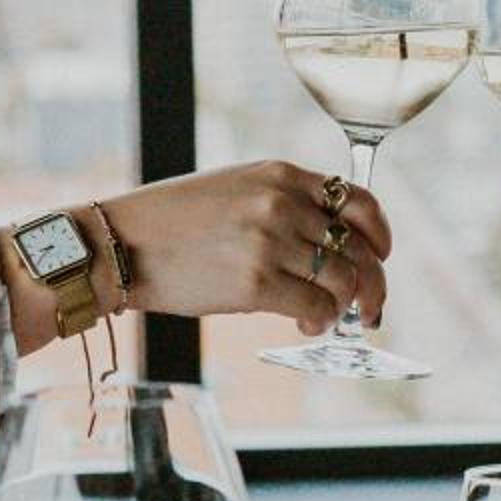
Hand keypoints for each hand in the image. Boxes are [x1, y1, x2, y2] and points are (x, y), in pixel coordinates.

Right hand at [106, 162, 392, 334]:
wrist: (120, 244)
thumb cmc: (171, 223)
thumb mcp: (235, 189)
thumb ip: (284, 205)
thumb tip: (328, 246)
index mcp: (280, 175)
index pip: (359, 201)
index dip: (379, 233)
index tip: (381, 255)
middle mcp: (283, 203)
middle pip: (360, 248)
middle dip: (372, 283)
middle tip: (370, 307)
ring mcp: (270, 242)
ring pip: (343, 281)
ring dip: (343, 307)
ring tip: (324, 317)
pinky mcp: (255, 283)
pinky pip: (316, 307)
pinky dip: (321, 321)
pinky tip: (306, 325)